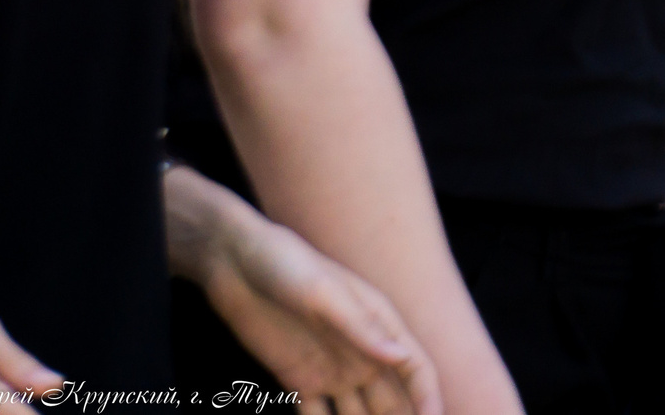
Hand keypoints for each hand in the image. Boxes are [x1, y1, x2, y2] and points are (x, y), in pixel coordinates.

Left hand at [182, 182, 439, 414]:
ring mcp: (331, 370)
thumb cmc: (286, 265)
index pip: (416, 369)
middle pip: (392, 400)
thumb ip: (360, 327)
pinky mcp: (298, 381)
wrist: (235, 262)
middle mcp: (361, 352)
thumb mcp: (323, 292)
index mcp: (378, 324)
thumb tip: (401, 356)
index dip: (429, 401)